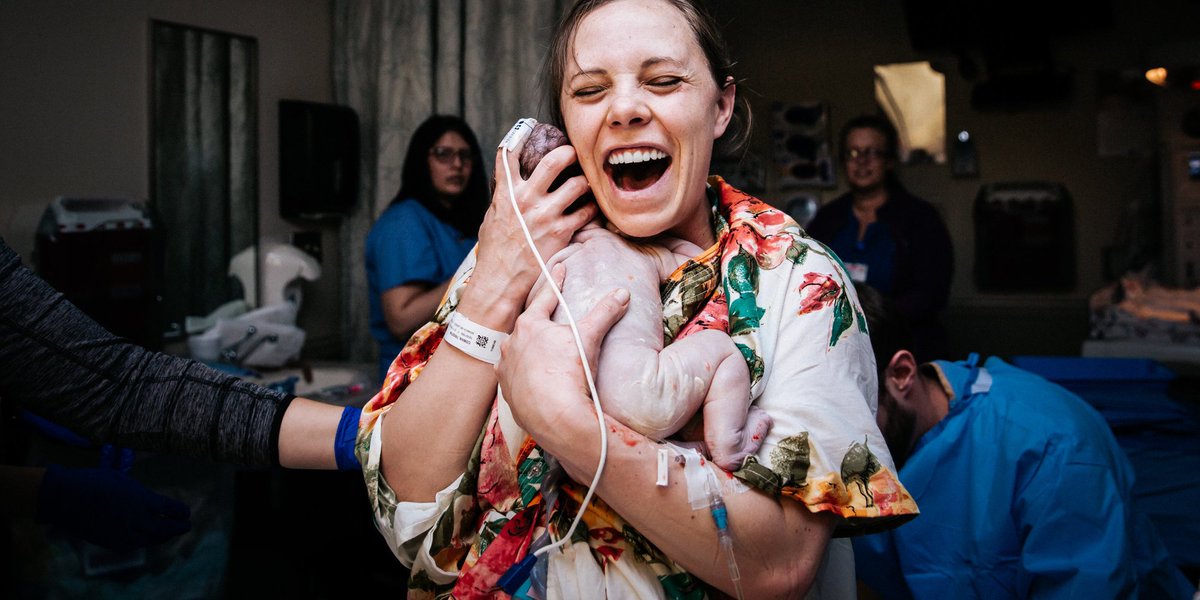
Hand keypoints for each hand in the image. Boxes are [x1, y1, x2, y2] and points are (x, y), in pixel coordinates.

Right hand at [36, 447, 190, 549]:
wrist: (65, 497)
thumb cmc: (93, 481)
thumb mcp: (122, 479)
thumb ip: (139, 492)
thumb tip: (149, 498)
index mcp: (144, 500)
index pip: (171, 509)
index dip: (181, 512)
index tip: (185, 513)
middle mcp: (138, 519)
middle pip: (166, 528)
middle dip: (178, 527)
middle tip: (186, 526)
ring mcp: (124, 533)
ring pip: (151, 540)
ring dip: (162, 537)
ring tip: (168, 534)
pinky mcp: (110, 542)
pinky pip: (132, 546)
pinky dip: (143, 543)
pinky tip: (146, 540)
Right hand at [473, 135, 597, 309]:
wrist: (501, 281)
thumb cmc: (494, 252)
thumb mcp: (491, 218)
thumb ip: (504, 198)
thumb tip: (511, 184)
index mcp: (506, 193)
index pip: (509, 154)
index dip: (521, 135)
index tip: (530, 127)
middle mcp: (526, 200)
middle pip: (554, 161)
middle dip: (569, 152)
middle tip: (574, 153)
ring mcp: (546, 215)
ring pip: (578, 184)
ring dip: (585, 181)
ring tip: (586, 183)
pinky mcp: (562, 232)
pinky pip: (587, 211)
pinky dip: (592, 208)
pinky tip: (591, 208)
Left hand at [495, 264, 629, 448]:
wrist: (556, 417)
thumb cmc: (570, 372)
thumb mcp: (589, 337)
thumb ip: (605, 312)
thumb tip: (622, 293)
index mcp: (529, 325)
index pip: (546, 296)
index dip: (556, 282)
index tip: (560, 268)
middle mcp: (512, 343)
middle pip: (527, 325)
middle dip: (537, 319)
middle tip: (547, 315)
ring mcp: (507, 368)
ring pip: (516, 351)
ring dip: (526, 348)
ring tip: (538, 349)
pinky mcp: (507, 392)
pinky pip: (514, 376)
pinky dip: (522, 373)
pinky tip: (529, 375)